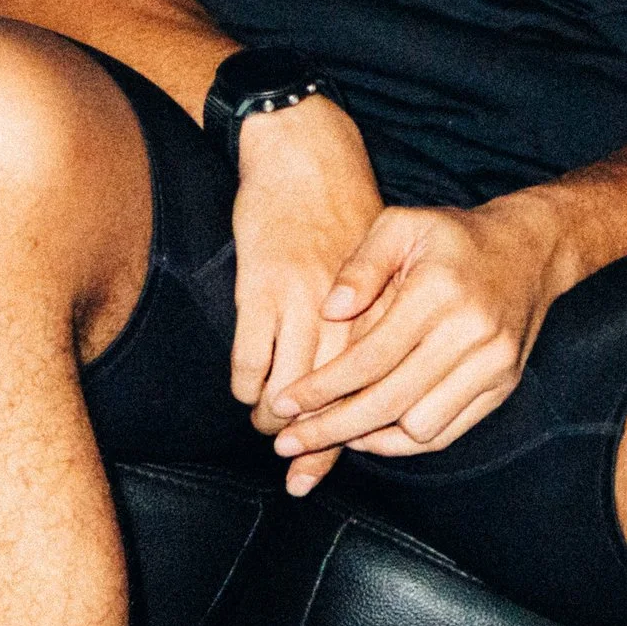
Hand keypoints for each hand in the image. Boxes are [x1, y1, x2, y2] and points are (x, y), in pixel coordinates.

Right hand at [227, 96, 383, 495]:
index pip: (373, 381)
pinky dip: (246, 385)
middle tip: (301, 471)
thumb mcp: (380, 259)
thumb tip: (376, 368)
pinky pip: (249, 361)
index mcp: (380, 303)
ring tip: (272, 427)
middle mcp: (346, 310)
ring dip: (276, 417)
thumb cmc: (345, 207)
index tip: (344, 457)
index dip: (358, 426)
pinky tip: (248, 390)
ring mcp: (300, 302)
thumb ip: (379, 311)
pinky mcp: (259, 290)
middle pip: (334, 397)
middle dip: (317, 441)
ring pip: (288, 387)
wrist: (305, 153)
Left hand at [265, 194, 563, 470]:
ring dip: (367, 436)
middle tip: (288, 441)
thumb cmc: (455, 237)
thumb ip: (361, 264)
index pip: (370, 358)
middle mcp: (472, 332)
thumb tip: (328, 311)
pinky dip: (404, 441)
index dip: (321, 388)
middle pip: (390, 401)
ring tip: (329, 431)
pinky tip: (371, 434)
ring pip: (418, 426)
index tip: (282, 404)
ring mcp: (493, 363)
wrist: (530, 249)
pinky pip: (447, 433)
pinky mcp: (504, 384)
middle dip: (330, 427)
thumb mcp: (403, 225)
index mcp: (440, 291)